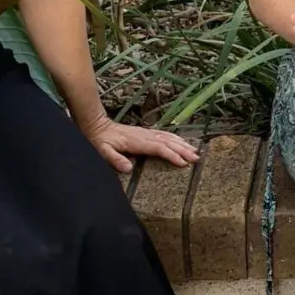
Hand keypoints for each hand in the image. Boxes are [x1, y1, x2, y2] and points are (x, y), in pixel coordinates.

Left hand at [78, 111, 199, 174]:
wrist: (97, 125)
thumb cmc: (99, 140)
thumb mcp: (102, 151)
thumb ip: (115, 159)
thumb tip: (128, 168)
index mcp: (137, 141)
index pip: (159, 148)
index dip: (172, 155)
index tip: (183, 163)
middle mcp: (145, 135)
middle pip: (168, 142)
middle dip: (183, 150)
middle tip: (197, 158)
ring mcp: (146, 133)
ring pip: (168, 138)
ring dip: (182, 144)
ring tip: (195, 151)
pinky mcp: (145, 133)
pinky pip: (164, 135)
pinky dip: (175, 138)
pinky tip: (182, 142)